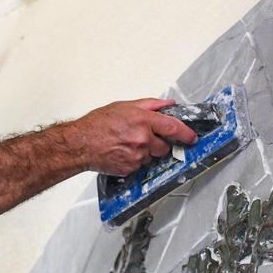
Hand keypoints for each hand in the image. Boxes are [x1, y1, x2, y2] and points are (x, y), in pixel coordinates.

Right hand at [71, 98, 197, 175]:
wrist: (81, 143)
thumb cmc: (98, 124)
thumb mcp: (125, 106)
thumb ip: (150, 105)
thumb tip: (168, 104)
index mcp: (143, 120)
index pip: (173, 128)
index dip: (186, 134)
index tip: (192, 137)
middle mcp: (142, 139)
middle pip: (164, 146)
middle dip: (159, 144)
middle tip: (144, 139)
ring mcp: (137, 155)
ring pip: (152, 157)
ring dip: (146, 152)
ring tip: (127, 144)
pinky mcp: (130, 168)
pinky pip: (140, 166)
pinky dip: (135, 161)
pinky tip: (122, 153)